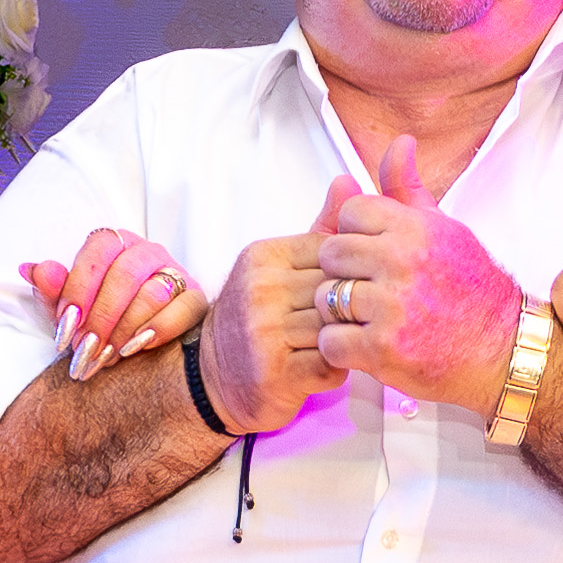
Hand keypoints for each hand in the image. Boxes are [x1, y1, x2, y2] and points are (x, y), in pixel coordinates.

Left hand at [22, 229, 207, 381]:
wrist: (143, 354)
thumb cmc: (101, 323)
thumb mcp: (72, 310)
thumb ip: (53, 291)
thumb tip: (30, 269)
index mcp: (116, 243)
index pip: (98, 248)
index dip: (79, 286)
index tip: (66, 324)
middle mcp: (148, 252)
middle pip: (125, 273)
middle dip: (100, 316)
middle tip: (84, 349)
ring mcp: (176, 273)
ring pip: (153, 292)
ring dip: (124, 328)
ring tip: (106, 356)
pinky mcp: (197, 299)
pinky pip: (183, 309)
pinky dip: (157, 331)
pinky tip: (134, 350)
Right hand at [198, 218, 352, 435]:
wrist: (212, 380)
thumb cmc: (255, 322)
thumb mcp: (279, 268)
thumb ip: (319, 229)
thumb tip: (347, 182)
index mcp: (263, 257)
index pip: (333, 252)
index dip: (347, 274)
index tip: (343, 289)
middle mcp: (260, 290)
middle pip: (337, 289)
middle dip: (350, 308)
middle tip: (347, 320)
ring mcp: (265, 333)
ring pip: (337, 326)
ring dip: (346, 338)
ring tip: (336, 342)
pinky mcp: (276, 374)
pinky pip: (331, 364)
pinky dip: (337, 367)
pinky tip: (326, 363)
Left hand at [314, 133, 523, 413]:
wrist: (503, 350)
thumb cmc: (473, 292)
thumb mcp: (445, 230)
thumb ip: (409, 190)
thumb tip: (400, 143)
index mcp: (416, 229)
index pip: (350, 212)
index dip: (356, 234)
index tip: (374, 255)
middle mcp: (404, 262)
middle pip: (332, 253)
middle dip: (343, 272)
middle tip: (368, 289)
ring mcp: (392, 307)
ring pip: (326, 298)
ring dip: (340, 313)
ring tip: (369, 318)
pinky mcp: (384, 350)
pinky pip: (331, 340)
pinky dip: (342, 348)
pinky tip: (367, 344)